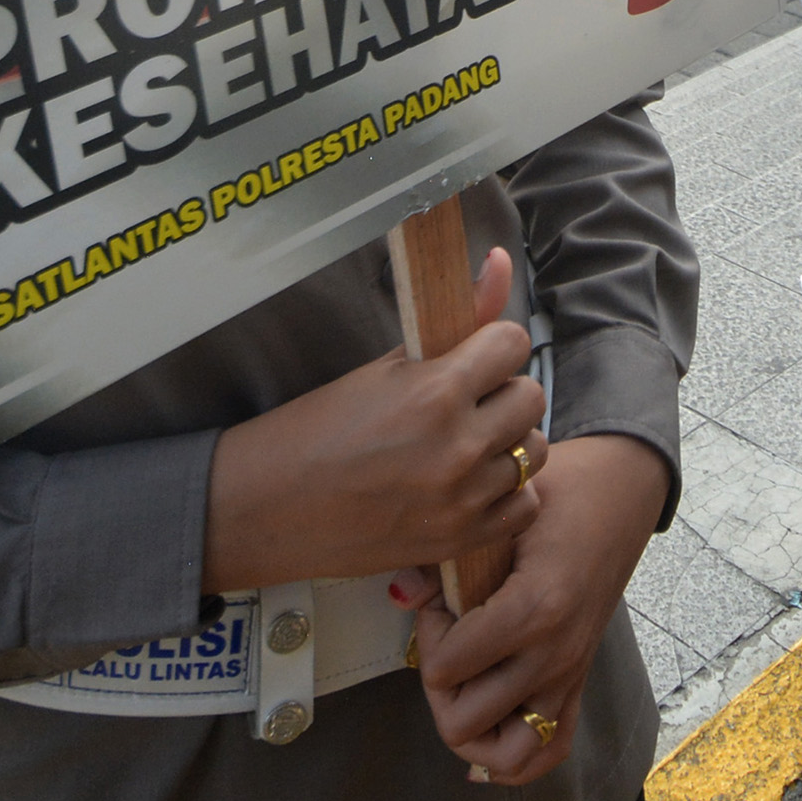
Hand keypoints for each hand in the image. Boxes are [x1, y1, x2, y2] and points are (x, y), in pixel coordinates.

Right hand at [201, 253, 544, 592]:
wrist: (268, 505)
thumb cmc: (317, 429)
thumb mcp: (384, 366)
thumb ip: (455, 319)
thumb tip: (501, 261)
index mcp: (436, 391)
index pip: (513, 343)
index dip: (493, 346)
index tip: (473, 356)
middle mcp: (458, 446)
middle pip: (531, 397)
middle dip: (503, 391)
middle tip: (467, 401)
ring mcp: (462, 498)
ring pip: (533, 451)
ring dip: (506, 442)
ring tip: (465, 443)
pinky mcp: (459, 539)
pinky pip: (524, 505)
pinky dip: (507, 492)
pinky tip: (474, 483)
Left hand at [406, 431, 666, 785]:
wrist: (622, 493)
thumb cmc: (561, 493)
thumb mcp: (503, 510)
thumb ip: (446, 554)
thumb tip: (401, 594)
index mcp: (537, 609)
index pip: (448, 667)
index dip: (427, 638)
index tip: (438, 604)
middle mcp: (556, 654)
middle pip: (465, 722)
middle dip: (440, 685)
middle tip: (447, 640)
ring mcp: (570, 674)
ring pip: (506, 755)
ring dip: (470, 728)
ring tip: (462, 683)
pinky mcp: (578, 681)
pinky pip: (548, 751)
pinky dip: (511, 756)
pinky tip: (484, 730)